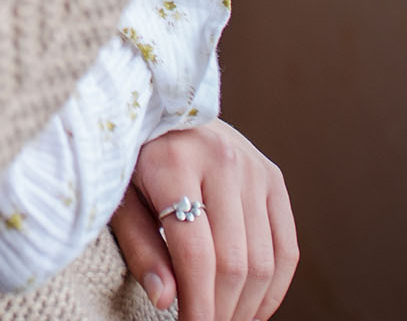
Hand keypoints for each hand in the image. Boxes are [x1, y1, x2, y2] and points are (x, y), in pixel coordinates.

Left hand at [109, 122, 296, 320]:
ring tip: (223, 320)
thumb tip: (165, 299)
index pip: (196, 252)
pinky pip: (287, 247)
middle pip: (234, 262)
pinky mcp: (274, 177)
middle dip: (221, 311)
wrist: (159, 106)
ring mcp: (255, 167)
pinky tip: (252, 308)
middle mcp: (223, 160)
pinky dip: (274, 288)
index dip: (196, 304)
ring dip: (247, 307)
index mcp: (175, 161)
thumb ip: (141, 247)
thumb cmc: (132, 159)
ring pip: (265, 261)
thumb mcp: (119, 197)